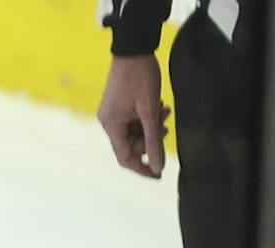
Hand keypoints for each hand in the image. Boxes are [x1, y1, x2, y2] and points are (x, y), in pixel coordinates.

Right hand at [97, 54, 166, 178]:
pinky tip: (158, 107)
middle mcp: (108, 122)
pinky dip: (146, 118)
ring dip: (150, 128)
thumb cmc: (140, 77)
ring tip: (164, 113)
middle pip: (130, 145)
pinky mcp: (119, 105)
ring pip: (134, 132)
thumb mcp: (150, 111)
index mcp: (112, 126)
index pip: (125, 158)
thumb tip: (158, 166)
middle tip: (165, 128)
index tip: (158, 174)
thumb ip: (153, 140)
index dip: (142, 168)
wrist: (134, 47)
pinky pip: (133, 120)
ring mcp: (113, 113)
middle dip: (150, 140)